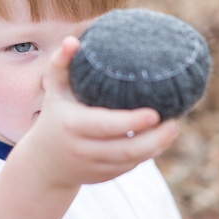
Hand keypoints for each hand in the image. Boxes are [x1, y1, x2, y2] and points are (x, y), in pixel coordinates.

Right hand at [16, 36, 179, 190]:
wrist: (43, 164)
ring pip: (132, 161)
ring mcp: (94, 167)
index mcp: (73, 125)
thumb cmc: (56, 116)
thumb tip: (73, 41)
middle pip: (126, 149)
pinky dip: (147, 155)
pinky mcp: (104, 177)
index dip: (132, 122)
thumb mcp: (55, 91)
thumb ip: (61, 63)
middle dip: (155, 139)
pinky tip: (160, 140)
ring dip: (156, 147)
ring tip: (172, 128)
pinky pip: (130, 167)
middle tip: (174, 122)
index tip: (155, 113)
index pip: (106, 126)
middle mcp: (83, 150)